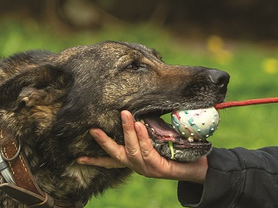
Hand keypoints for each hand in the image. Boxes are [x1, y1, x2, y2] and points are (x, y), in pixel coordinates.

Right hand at [76, 110, 208, 183]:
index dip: (94, 159)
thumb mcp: (160, 139)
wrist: (200, 168)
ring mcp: (147, 168)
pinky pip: (147, 151)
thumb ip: (149, 129)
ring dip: (127, 131)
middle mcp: (137, 166)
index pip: (111, 160)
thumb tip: (142, 108)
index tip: (77, 157)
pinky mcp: (158, 168)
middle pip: (116, 154)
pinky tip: (139, 125)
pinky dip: (142, 137)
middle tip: (93, 129)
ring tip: (125, 115)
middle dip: (103, 142)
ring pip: (131, 149)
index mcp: (135, 161)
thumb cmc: (179, 152)